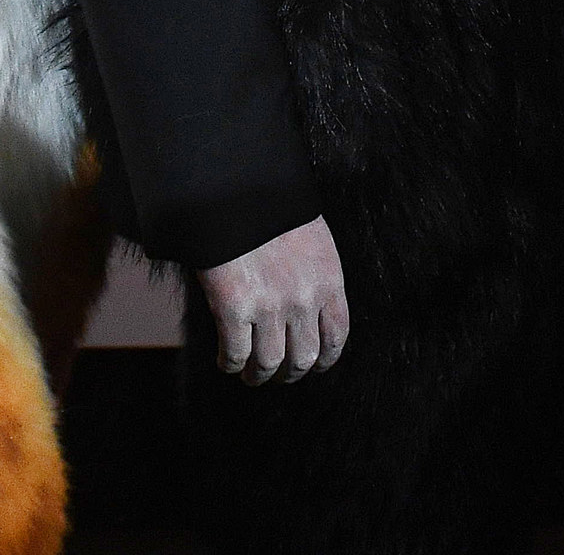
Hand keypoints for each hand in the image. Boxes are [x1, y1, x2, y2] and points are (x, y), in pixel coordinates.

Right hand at [197, 215, 348, 385]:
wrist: (238, 188)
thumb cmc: (271, 204)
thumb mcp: (311, 235)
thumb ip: (313, 271)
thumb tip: (307, 302)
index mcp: (328, 279)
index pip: (337, 334)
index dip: (326, 357)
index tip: (316, 364)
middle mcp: (304, 299)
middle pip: (304, 357)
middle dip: (291, 372)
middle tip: (279, 375)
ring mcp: (269, 306)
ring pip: (269, 362)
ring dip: (259, 375)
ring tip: (250, 376)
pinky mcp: (234, 307)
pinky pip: (236, 351)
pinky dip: (230, 363)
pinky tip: (226, 362)